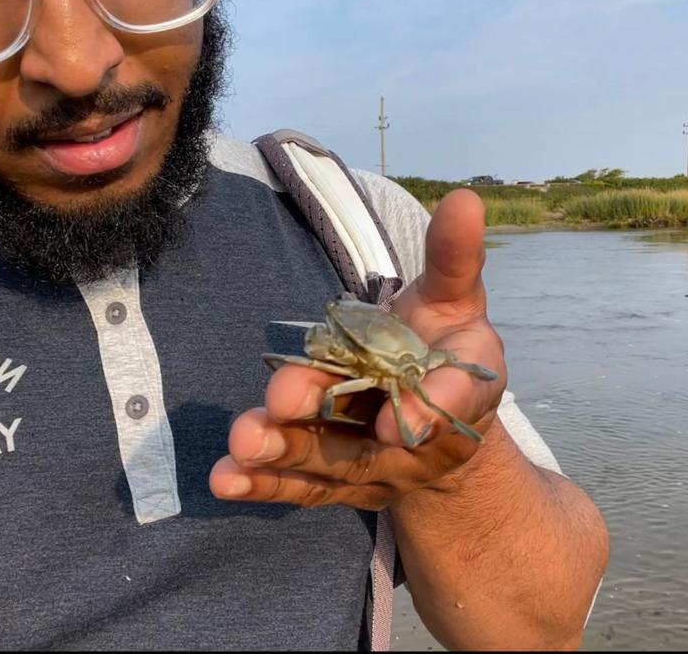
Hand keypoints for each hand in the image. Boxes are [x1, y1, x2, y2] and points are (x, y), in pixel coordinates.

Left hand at [210, 190, 508, 509]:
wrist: (438, 416)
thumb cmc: (444, 345)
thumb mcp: (456, 298)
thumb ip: (454, 258)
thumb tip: (463, 199)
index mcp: (460, 392)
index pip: (451, 402)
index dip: (424, 412)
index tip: (394, 424)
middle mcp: (419, 441)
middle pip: (373, 432)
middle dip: (323, 413)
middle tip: (282, 397)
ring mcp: (376, 468)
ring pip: (328, 464)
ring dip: (284, 452)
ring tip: (243, 439)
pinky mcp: (337, 483)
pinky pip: (300, 488)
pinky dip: (262, 484)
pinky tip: (223, 479)